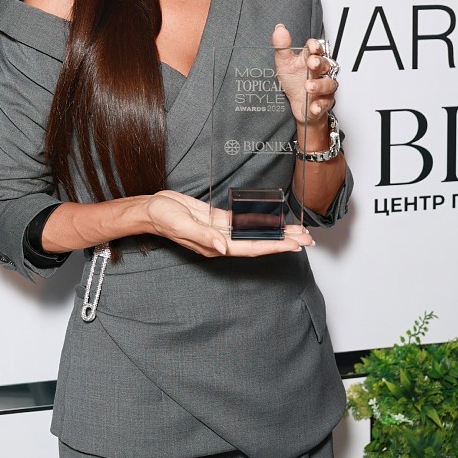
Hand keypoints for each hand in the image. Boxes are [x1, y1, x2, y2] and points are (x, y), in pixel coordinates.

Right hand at [146, 189, 314, 256]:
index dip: (274, 246)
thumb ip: (203, 236)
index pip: (251, 248)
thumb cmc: (162, 217)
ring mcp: (220, 231)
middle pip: (258, 242)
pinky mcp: (217, 219)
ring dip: (275, 231)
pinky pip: (242, 221)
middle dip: (283, 240)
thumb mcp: (181, 225)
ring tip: (296, 229)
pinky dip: (259, 220)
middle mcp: (221, 241)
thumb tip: (224, 247)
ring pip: (253, 232)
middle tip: (308, 238)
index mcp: (215, 246)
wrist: (150, 209)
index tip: (295, 244)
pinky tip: (272, 218)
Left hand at [272, 24, 337, 124]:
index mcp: (311, 60)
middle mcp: (321, 72)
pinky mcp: (324, 103)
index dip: (315, 47)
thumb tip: (279, 28)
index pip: (317, 49)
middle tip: (312, 63)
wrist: (297, 104)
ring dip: (319, 85)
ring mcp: (324, 88)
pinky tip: (313, 106)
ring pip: (329, 84)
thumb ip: (282, 47)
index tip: (311, 46)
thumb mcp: (284, 63)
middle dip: (319, 63)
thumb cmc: (294, 81)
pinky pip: (325, 104)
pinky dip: (319, 106)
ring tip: (309, 86)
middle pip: (325, 64)